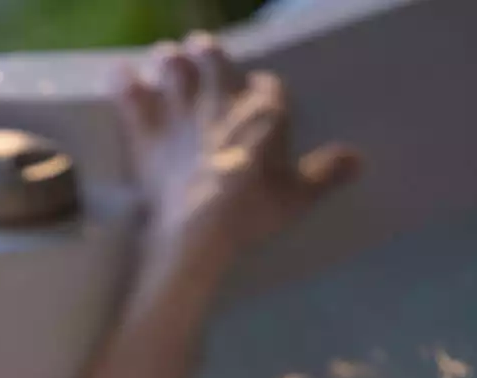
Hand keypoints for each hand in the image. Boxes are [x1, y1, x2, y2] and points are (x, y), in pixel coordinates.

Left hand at [116, 34, 361, 257]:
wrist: (198, 229)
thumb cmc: (251, 212)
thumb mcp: (297, 197)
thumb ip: (325, 173)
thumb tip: (358, 159)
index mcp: (263, 110)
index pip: (267, 85)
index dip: (261, 88)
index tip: (256, 93)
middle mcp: (221, 100)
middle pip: (214, 60)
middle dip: (208, 52)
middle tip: (199, 48)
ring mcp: (180, 112)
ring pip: (173, 69)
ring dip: (169, 59)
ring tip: (165, 54)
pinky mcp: (146, 132)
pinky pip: (131, 98)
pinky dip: (124, 83)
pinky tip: (118, 71)